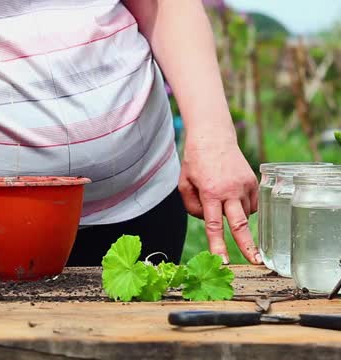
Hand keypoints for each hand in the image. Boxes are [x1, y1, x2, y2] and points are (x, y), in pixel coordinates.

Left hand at [178, 135, 259, 264]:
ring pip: (244, 214)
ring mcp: (244, 185)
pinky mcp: (254, 182)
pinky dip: (243, 205)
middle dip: (247, 245)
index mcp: (210, 192)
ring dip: (235, 215)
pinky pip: (251, 204)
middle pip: (239, 224)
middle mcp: (230, 191)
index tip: (223, 261)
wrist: (213, 137)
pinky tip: (233, 194)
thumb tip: (208, 221)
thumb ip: (192, 206)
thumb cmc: (195, 161)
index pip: (214, 225)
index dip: (218, 245)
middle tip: (256, 262)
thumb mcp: (184, 184)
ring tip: (223, 197)